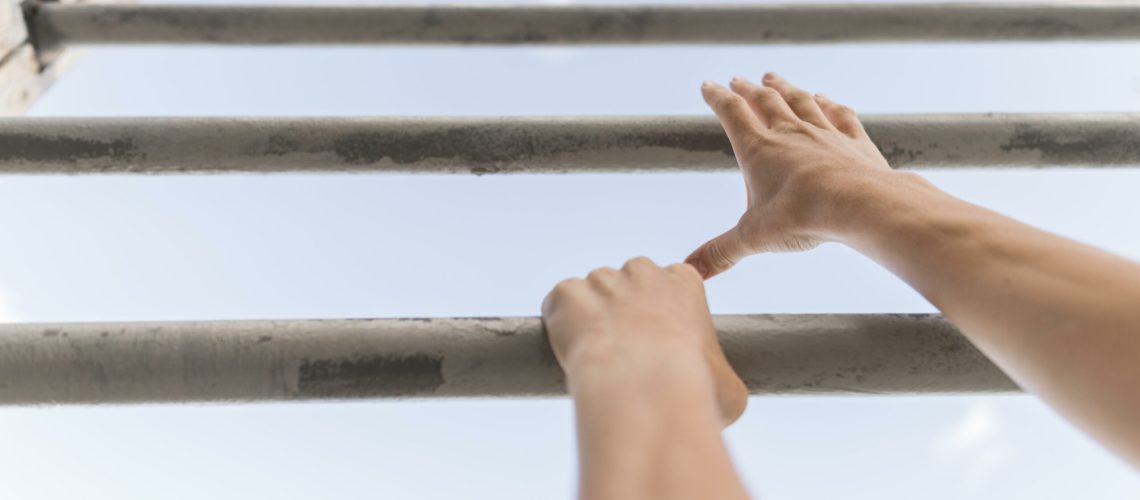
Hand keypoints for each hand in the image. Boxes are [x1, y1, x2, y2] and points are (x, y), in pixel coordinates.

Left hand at [541, 257, 747, 424]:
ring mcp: (601, 279)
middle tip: (625, 353)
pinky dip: (560, 325)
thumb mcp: (730, 388)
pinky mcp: (566, 295)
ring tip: (598, 360)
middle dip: (624, 310)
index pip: (671, 283)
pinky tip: (572, 352)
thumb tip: (719, 394)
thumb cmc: (694, 389)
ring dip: (591, 319)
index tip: (658, 342)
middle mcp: (642, 271)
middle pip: (628, 283)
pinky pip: (558, 305)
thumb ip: (720, 377)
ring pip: (591, 295)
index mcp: (684, 282)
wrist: (645, 390)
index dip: (661, 314)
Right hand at [685, 72, 895, 278]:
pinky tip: (824, 98)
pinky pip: (838, 115)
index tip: (708, 85)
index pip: (732, 113)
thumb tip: (688, 272)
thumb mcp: (754, 238)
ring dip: (785, 87)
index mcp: (759, 149)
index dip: (717, 97)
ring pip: (800, 101)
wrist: (861, 204)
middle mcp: (790, 133)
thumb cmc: (804, 217)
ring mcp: (823, 133)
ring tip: (774, 78)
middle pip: (765, 100)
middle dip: (748, 89)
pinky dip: (828, 104)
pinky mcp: (853, 141)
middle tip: (739, 79)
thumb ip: (720, 253)